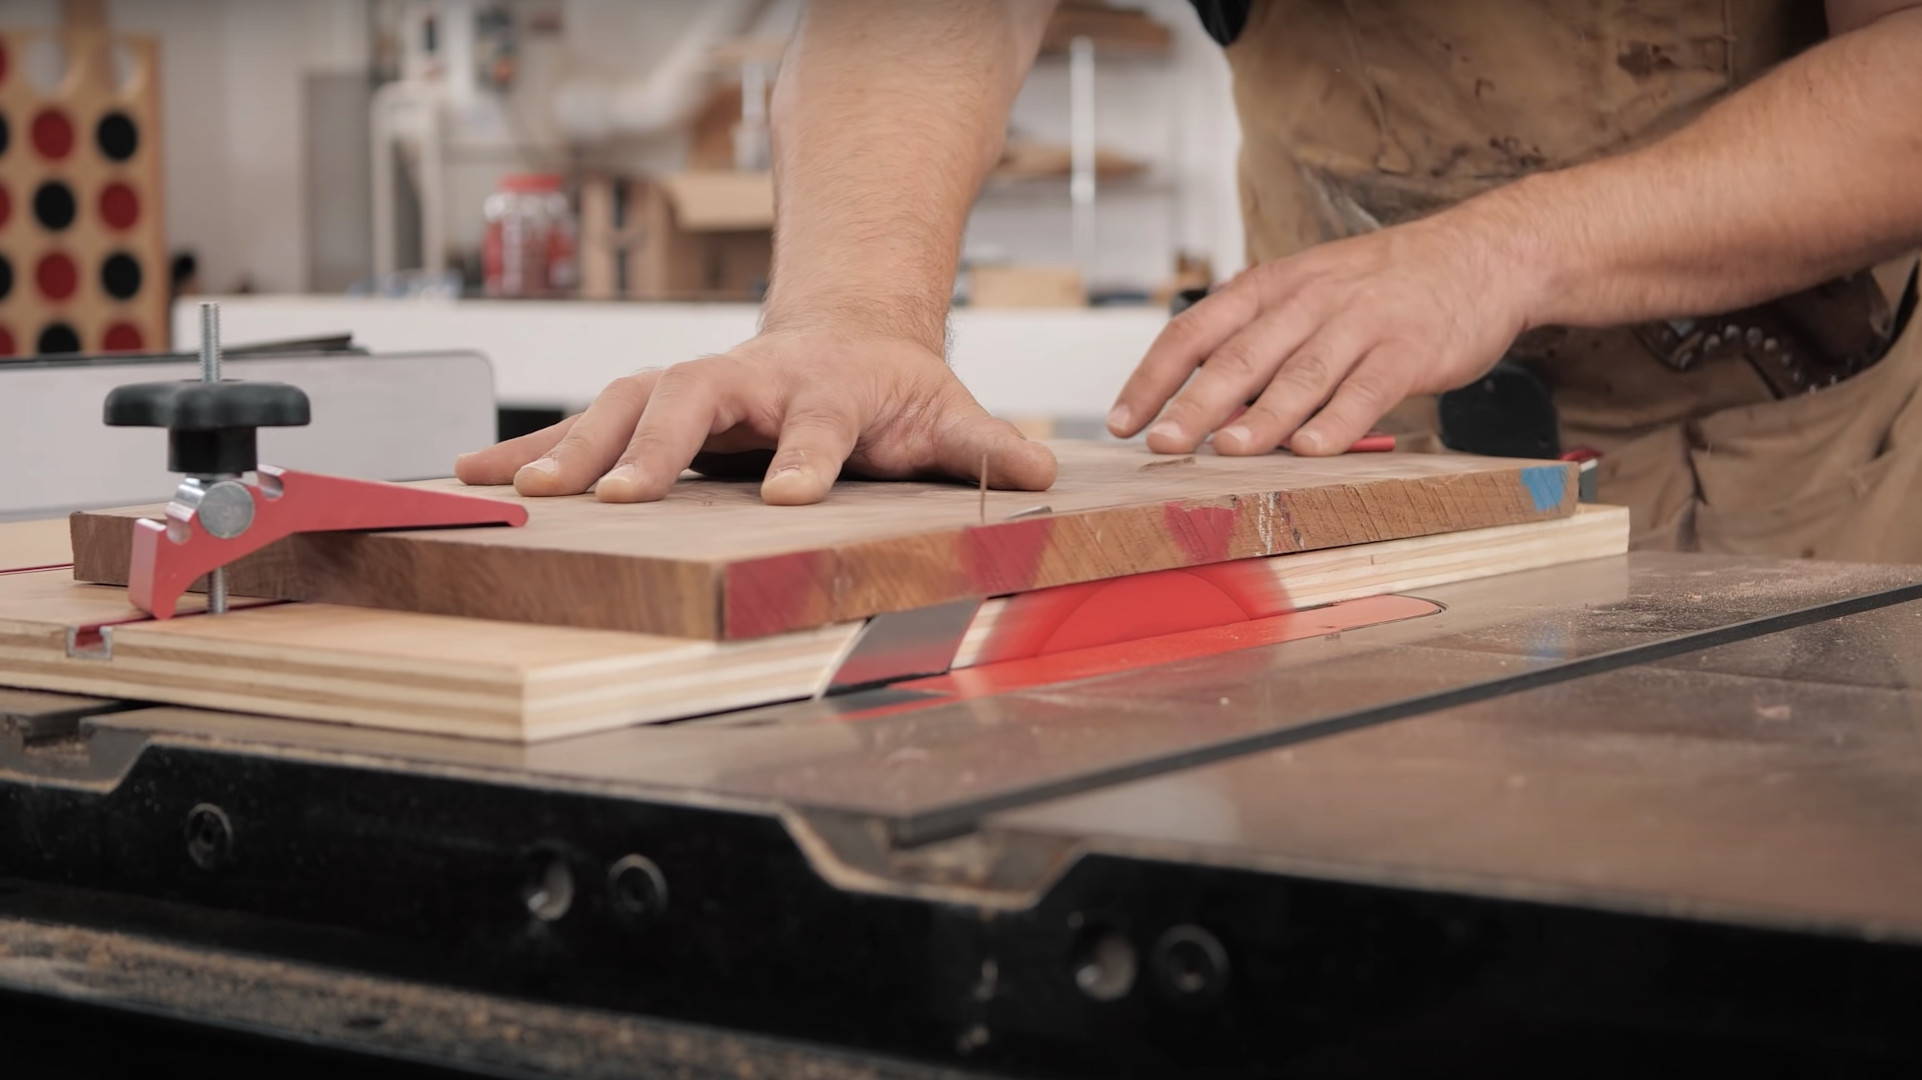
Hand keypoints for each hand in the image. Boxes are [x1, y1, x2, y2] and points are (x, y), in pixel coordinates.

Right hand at [454, 328, 1056, 504]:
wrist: (846, 335)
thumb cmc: (895, 389)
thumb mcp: (947, 414)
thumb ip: (987, 446)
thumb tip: (1046, 473)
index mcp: (827, 387)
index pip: (819, 421)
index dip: (808, 456)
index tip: (790, 496)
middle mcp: (749, 378)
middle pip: (694, 397)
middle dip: (655, 444)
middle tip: (621, 494)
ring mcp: (693, 384)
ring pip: (623, 402)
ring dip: (573, 445)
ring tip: (521, 488)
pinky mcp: (651, 406)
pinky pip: (582, 422)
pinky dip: (527, 445)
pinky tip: (468, 473)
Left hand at [1107, 210, 1539, 455]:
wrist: (1486, 253)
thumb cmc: (1385, 287)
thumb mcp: (1311, 291)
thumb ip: (1261, 338)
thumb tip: (1203, 404)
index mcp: (1273, 286)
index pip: (1195, 329)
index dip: (1153, 376)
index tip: (1122, 421)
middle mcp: (1310, 299)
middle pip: (1239, 355)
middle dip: (1193, 402)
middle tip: (1160, 445)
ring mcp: (1362, 322)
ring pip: (1300, 372)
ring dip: (1261, 416)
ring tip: (1227, 452)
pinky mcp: (1410, 349)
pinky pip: (1367, 388)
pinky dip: (1338, 421)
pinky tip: (1312, 451)